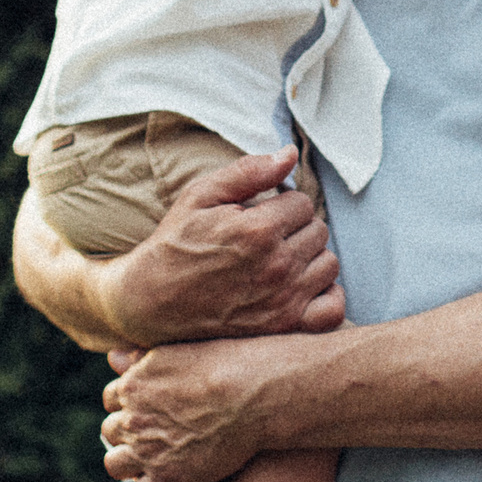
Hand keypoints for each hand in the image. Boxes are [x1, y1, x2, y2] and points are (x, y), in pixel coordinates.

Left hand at [100, 333, 278, 481]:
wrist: (255, 396)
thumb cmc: (226, 365)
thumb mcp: (177, 351)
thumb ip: (141, 358)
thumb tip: (113, 358)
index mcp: (134, 386)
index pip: (112, 398)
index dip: (126, 403)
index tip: (140, 408)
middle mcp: (133, 419)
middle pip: (110, 430)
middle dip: (124, 432)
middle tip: (143, 436)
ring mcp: (148, 452)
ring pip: (114, 464)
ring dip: (124, 464)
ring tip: (140, 465)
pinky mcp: (167, 480)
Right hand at [103, 147, 342, 345]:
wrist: (150, 301)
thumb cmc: (175, 244)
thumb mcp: (201, 196)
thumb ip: (249, 171)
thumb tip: (290, 153)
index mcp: (258, 230)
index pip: (303, 203)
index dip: (282, 204)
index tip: (260, 215)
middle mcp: (276, 267)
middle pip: (318, 231)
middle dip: (295, 228)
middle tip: (266, 238)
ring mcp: (283, 301)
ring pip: (328, 264)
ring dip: (309, 258)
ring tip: (279, 261)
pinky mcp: (283, 328)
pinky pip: (332, 309)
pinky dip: (325, 295)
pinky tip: (301, 287)